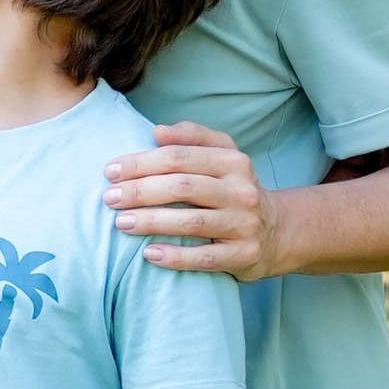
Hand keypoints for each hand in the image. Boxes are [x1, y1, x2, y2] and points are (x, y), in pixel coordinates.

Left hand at [104, 122, 281, 280]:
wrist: (278, 231)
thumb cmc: (233, 189)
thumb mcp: (222, 156)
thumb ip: (192, 137)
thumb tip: (157, 131)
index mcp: (233, 161)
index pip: (180, 157)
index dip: (141, 163)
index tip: (110, 171)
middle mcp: (242, 191)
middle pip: (183, 187)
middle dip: (140, 191)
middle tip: (109, 198)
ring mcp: (245, 224)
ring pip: (192, 221)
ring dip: (152, 222)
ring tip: (120, 223)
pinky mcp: (244, 255)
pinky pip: (205, 257)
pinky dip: (175, 256)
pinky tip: (148, 254)